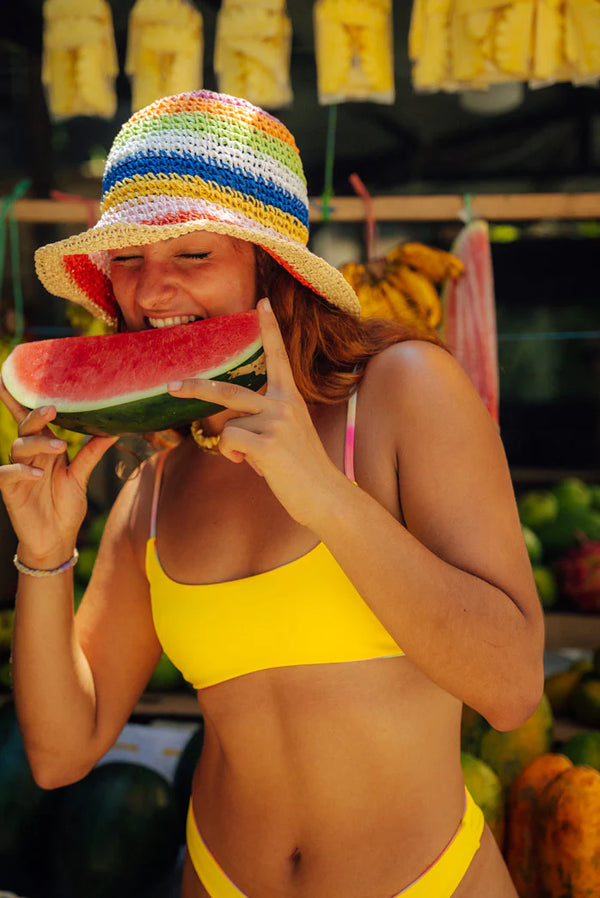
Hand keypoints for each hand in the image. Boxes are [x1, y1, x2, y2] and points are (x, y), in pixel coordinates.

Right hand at [0, 379, 117, 565]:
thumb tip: (112, 430)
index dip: (19, 400)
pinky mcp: (10, 490)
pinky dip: (22, 470)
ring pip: (19, 447)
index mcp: (45, 448)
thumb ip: (91, 454)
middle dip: (37, 416)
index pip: (32, 420)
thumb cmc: (65, 506)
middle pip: (27, 428)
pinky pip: (8, 473)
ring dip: (37, 443)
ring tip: (58, 447)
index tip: (12, 376)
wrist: (56, 539)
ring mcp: (18, 471)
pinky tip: (37, 473)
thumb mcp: (80, 477)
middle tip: (53, 409)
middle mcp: (29, 456)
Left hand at [168, 298, 340, 525]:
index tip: (261, 300)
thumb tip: (230, 434)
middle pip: (227, 390)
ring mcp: (277, 422)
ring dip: (233, 449)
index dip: (269, 328)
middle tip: (171, 386)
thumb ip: (262, 424)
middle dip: (195, 388)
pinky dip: (234, 457)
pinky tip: (258, 467)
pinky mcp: (268, 443)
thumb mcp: (285, 438)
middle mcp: (284, 404)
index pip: (278, 357)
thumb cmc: (302, 471)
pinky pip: (229, 442)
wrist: (326, 496)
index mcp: (290, 399)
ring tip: (259, 461)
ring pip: (228, 426)